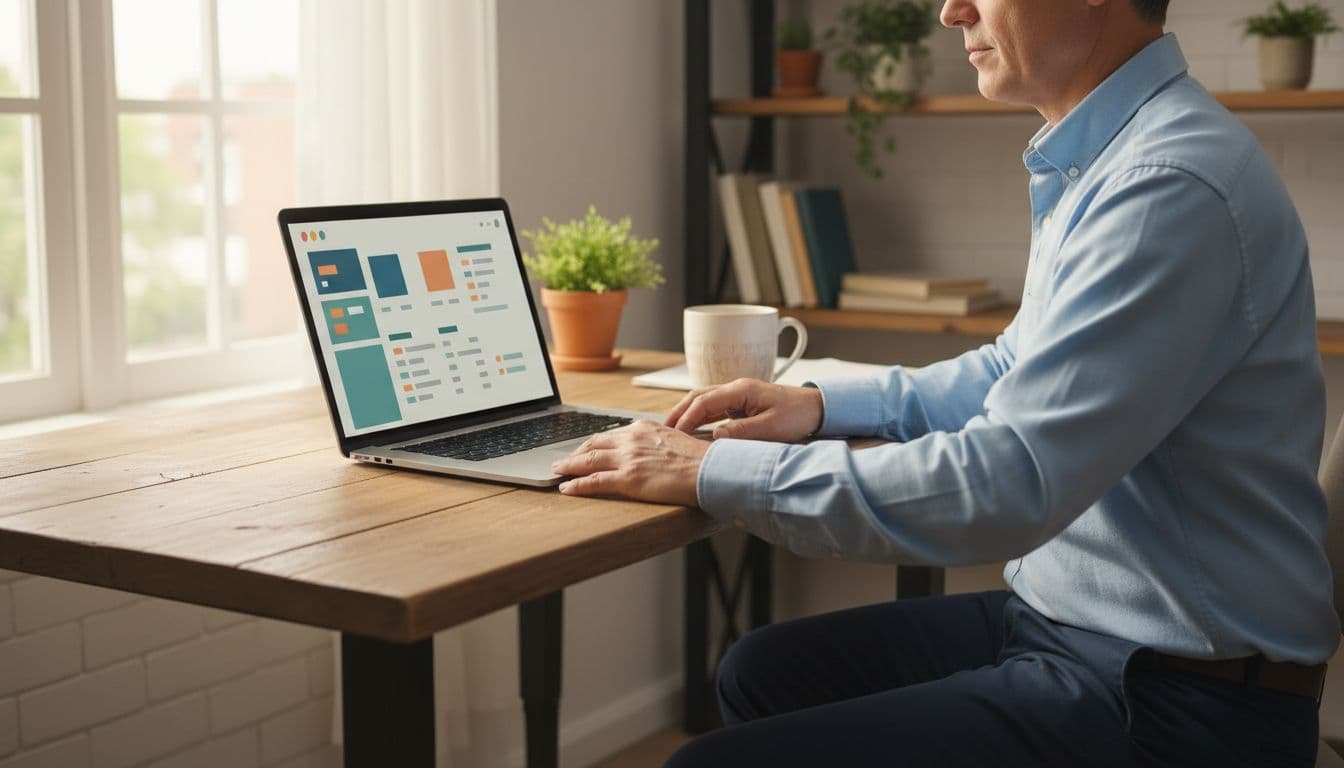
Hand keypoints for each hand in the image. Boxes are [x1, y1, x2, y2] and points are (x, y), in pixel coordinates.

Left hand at [551, 420, 709, 505]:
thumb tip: (651, 452)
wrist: (709, 469)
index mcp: (643, 428)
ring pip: (588, 461)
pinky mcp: (628, 479)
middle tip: (563, 460)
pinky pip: (594, 481)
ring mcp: (628, 458)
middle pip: (593, 445)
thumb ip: (657, 443)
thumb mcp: (675, 440)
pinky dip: (576, 484)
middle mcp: (632, 439)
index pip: (610, 435)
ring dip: (568, 466)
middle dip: (575, 453)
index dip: (593, 444)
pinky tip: (566, 488)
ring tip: (557, 471)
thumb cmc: (699, 459)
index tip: (584, 449)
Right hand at [664, 378, 823, 441]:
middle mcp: (737, 388)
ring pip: (704, 400)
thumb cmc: (798, 416)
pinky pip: (715, 407)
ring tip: (672, 430)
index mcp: (741, 390)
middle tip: (663, 430)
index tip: (675, 435)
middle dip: (678, 412)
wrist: (818, 408)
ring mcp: (739, 395)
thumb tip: (715, 436)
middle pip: (698, 396)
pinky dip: (700, 416)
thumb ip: (742, 432)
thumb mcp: (771, 427)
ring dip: (687, 413)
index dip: (687, 418)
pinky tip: (693, 429)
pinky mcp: (743, 403)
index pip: (704, 402)